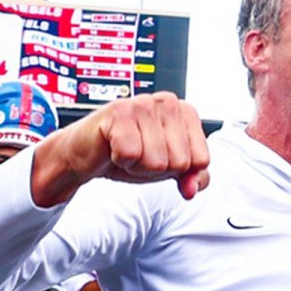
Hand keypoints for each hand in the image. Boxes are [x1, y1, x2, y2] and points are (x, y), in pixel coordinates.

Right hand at [31, 92, 210, 206]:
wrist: (89, 154)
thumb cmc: (130, 152)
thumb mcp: (169, 168)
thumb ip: (192, 177)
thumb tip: (193, 188)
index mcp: (186, 112)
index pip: (201, 160)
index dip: (179, 170)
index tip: (161, 157)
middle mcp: (168, 103)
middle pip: (180, 162)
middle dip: (157, 169)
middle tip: (139, 155)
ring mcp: (142, 104)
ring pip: (157, 161)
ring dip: (138, 166)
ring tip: (127, 151)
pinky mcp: (118, 113)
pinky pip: (131, 155)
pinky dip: (120, 161)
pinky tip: (114, 148)